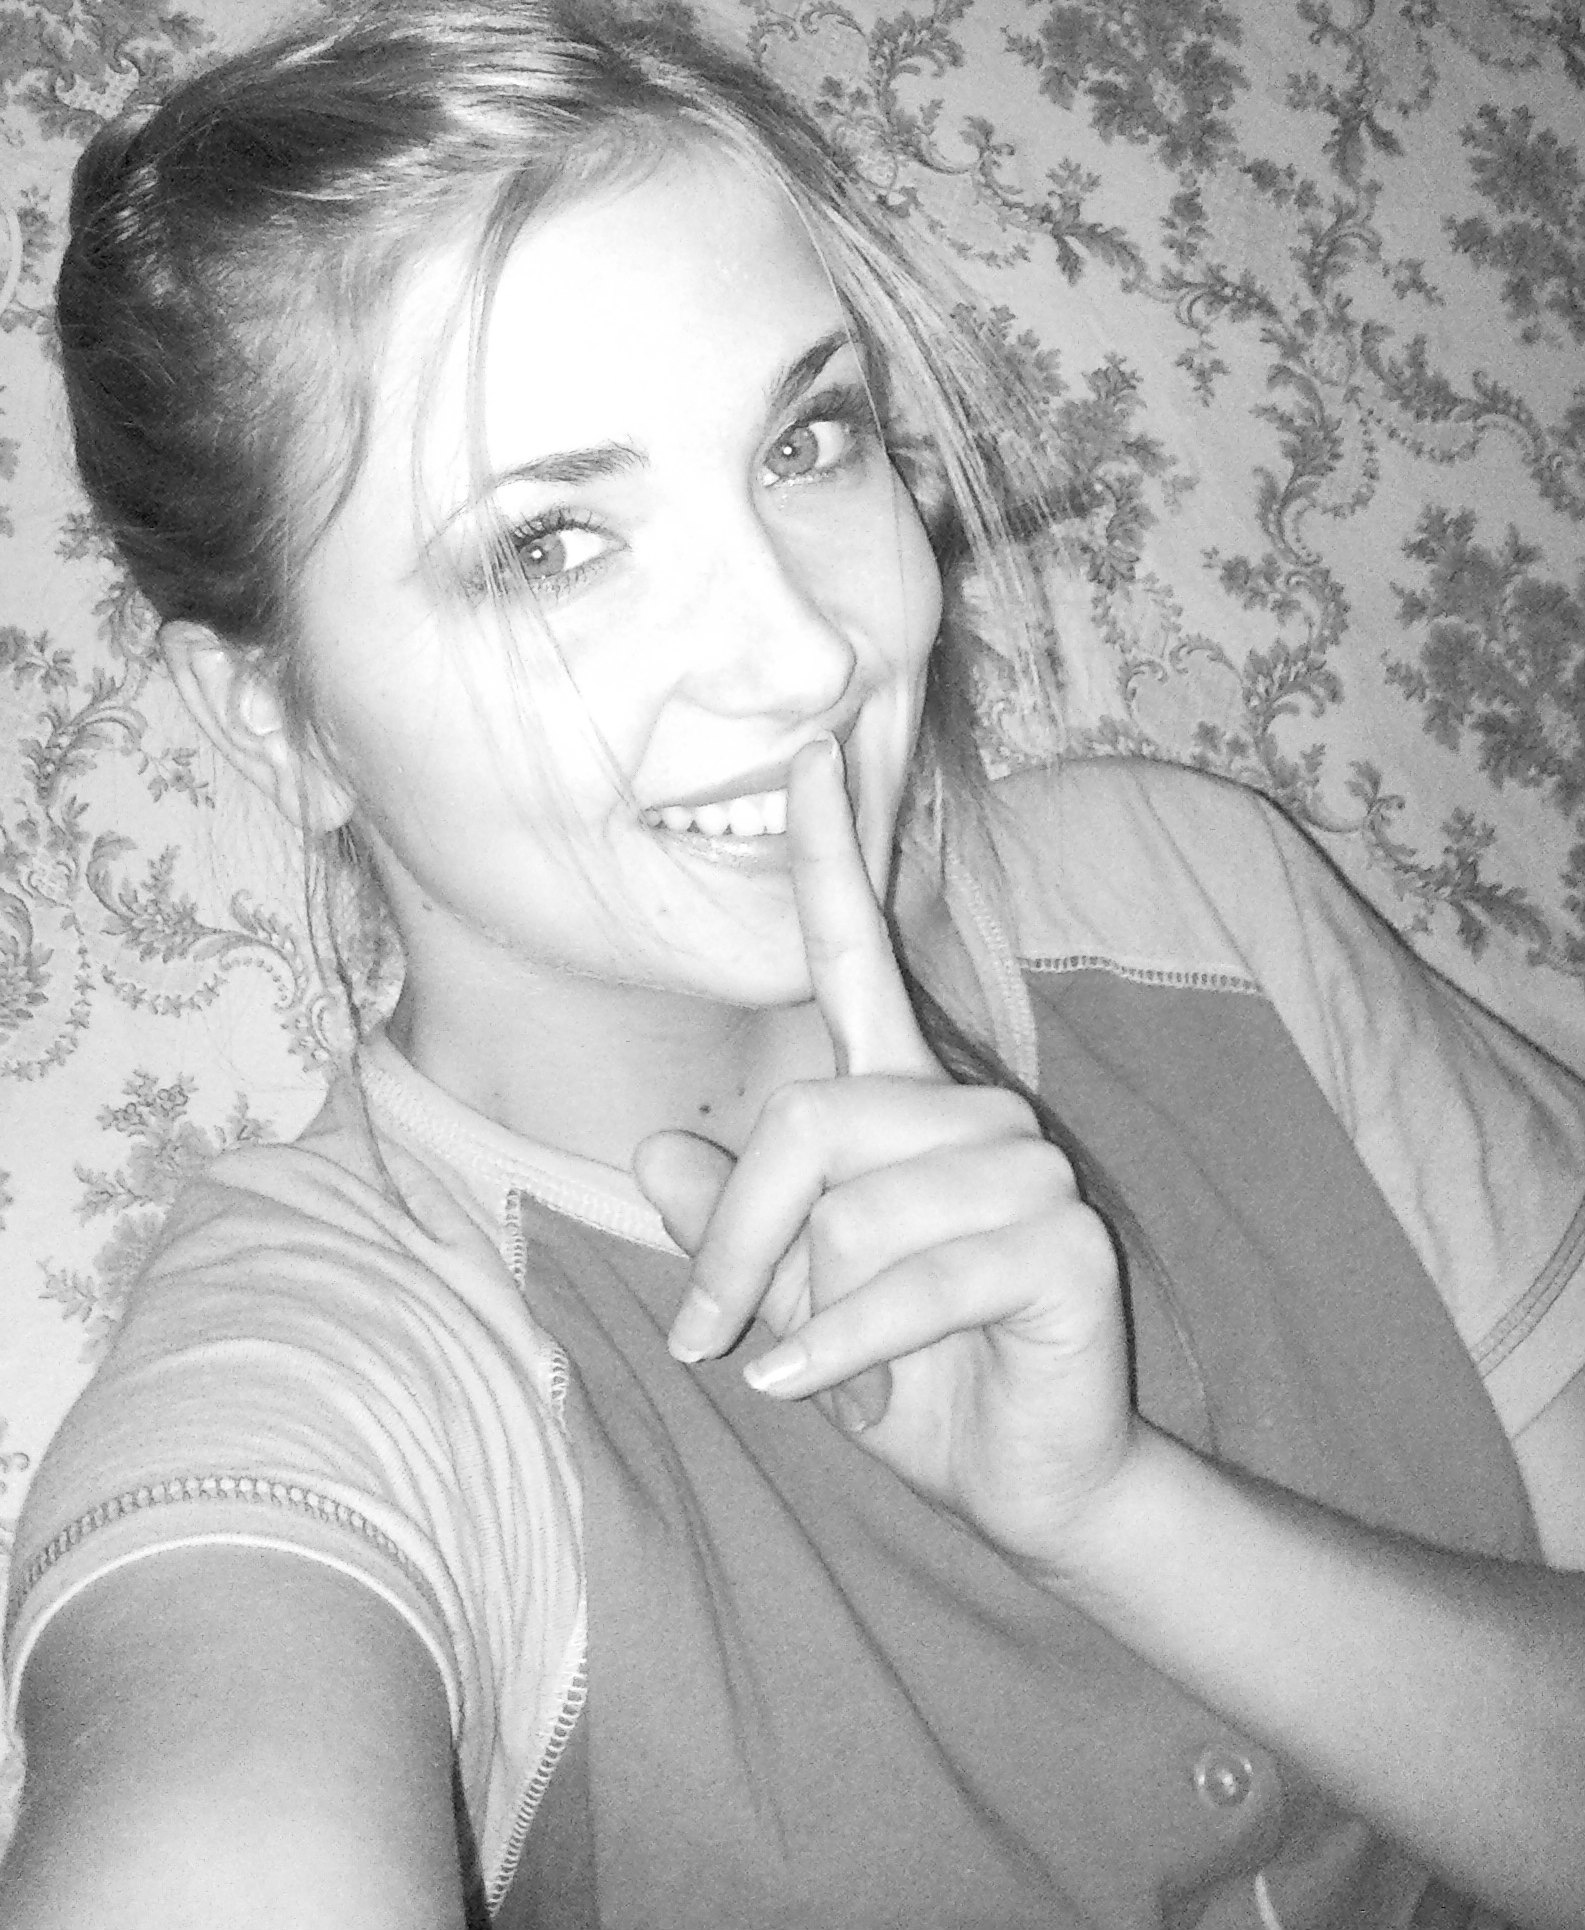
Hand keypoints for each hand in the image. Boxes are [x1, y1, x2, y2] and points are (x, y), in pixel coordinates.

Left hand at [637, 735, 1134, 1569]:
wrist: (1030, 1481)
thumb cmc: (906, 1380)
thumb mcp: (789, 1306)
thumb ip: (731, 1228)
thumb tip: (652, 1148)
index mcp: (902, 1100)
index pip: (857, 953)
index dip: (832, 853)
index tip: (808, 749)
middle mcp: (969, 1113)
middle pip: (809, 1123)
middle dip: (738, 1242)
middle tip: (701, 1335)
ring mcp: (1028, 1170)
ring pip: (857, 1209)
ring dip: (810, 1314)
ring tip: (825, 1373)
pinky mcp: (1063, 1241)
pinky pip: (913, 1280)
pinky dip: (843, 1351)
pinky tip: (811, 1394)